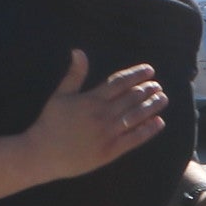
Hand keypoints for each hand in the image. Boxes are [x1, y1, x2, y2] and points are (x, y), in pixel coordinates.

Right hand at [25, 50, 170, 181]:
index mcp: (91, 99)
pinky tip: (159, 121)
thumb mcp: (60, 95)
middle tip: (158, 85)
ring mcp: (108, 134)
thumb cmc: (50, 123)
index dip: (137, 75)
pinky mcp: (111, 151)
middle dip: (148, 89)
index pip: (120, 82)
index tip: (150, 70)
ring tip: (163, 98)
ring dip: (152, 106)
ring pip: (137, 116)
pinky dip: (149, 129)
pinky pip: (135, 138)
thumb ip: (74, 74)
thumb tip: (79, 51)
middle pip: (132, 98)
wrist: (43, 154)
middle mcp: (102, 115)